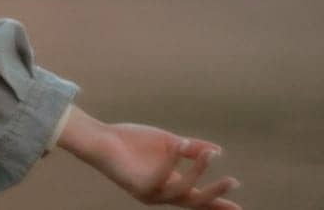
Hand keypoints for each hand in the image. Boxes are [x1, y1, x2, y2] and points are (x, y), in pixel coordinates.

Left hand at [76, 120, 241, 207]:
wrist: (101, 138)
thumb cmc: (132, 140)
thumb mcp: (169, 143)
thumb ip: (192, 149)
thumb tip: (218, 151)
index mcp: (171, 183)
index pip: (199, 198)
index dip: (218, 203)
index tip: (239, 208)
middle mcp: (162, 193)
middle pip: (194, 201)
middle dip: (215, 195)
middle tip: (233, 182)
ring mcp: (150, 193)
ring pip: (182, 191)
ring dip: (197, 172)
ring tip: (208, 154)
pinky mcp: (138, 187)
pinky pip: (160, 177)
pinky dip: (172, 161)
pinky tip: (178, 144)